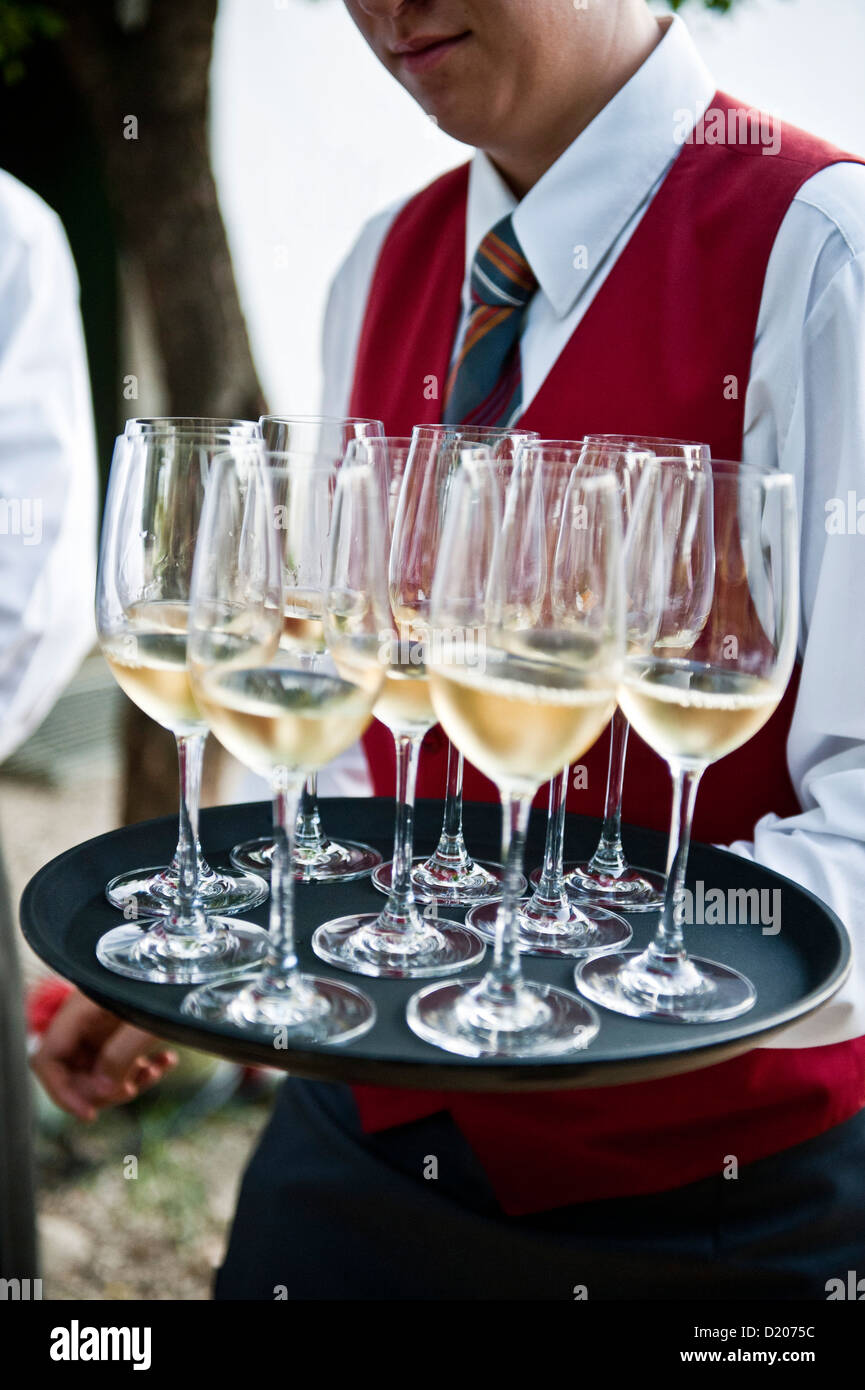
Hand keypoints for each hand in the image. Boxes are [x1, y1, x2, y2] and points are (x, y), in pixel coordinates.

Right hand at [30, 987, 177, 1120]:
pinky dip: (140, 1068)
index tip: (88, 1114)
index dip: (61, 1091)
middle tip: (128, 1090)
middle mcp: (87, 1016)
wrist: (194, 970)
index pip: (48, 1058)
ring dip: (122, 1080)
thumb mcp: (145, 1023)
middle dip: (98, 1088)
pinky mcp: (125, 1026)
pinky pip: (121, 1058)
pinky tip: (165, 1062)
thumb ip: (118, 1057)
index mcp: (81, 1008)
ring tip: (152, 1074)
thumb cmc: (173, 986)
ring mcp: (105, 1022)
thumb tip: (101, 1092)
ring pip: (98, 1068)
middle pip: (72, 1068)